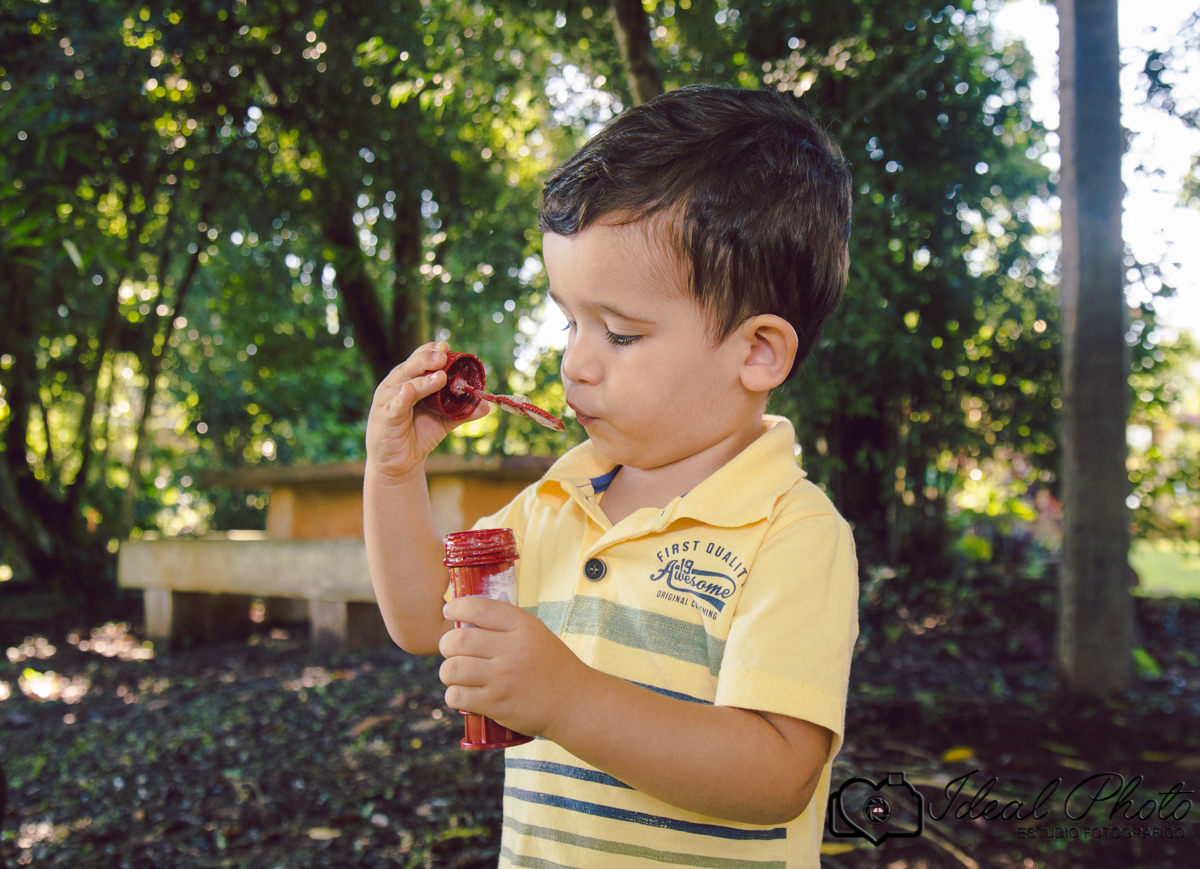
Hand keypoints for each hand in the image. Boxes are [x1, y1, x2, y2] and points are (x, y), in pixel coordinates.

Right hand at [365, 341, 489, 483]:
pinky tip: (409, 392)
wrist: (401, 463)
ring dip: (422, 380)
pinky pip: (394, 406)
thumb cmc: (418, 435)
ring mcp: (387, 401)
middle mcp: (395, 386)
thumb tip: (487, 406)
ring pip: (404, 385)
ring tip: (440, 377)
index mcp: (408, 380)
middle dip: (427, 359)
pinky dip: (401, 398)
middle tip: (444, 355)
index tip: (446, 346)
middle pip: (410, 367)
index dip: (430, 350)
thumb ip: (463, 412)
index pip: (417, 359)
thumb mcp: (444, 421)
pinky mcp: (384, 418)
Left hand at [438, 596, 589, 739]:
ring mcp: (502, 679)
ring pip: (452, 669)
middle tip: (449, 648)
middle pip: (458, 640)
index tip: (449, 611)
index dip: (457, 607)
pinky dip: (453, 695)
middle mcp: (512, 650)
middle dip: (446, 644)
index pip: (479, 608)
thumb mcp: (537, 634)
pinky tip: (460, 693)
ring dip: (447, 671)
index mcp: (523, 627)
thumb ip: (507, 624)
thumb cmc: (553, 666)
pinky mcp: (496, 705)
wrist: (574, 703)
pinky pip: (457, 697)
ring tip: (454, 673)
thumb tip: (470, 614)